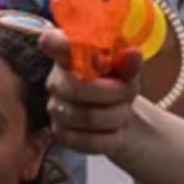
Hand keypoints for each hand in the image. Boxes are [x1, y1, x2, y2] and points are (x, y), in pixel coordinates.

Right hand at [40, 29, 142, 156]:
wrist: (119, 111)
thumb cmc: (119, 80)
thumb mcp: (128, 68)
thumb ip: (129, 61)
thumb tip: (132, 55)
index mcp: (67, 54)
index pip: (51, 42)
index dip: (62, 45)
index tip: (87, 52)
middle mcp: (55, 80)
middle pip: (77, 88)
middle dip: (113, 92)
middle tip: (130, 91)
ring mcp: (55, 109)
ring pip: (88, 117)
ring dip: (117, 115)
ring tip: (124, 110)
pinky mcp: (62, 136)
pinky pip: (88, 141)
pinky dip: (111, 137)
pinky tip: (115, 129)